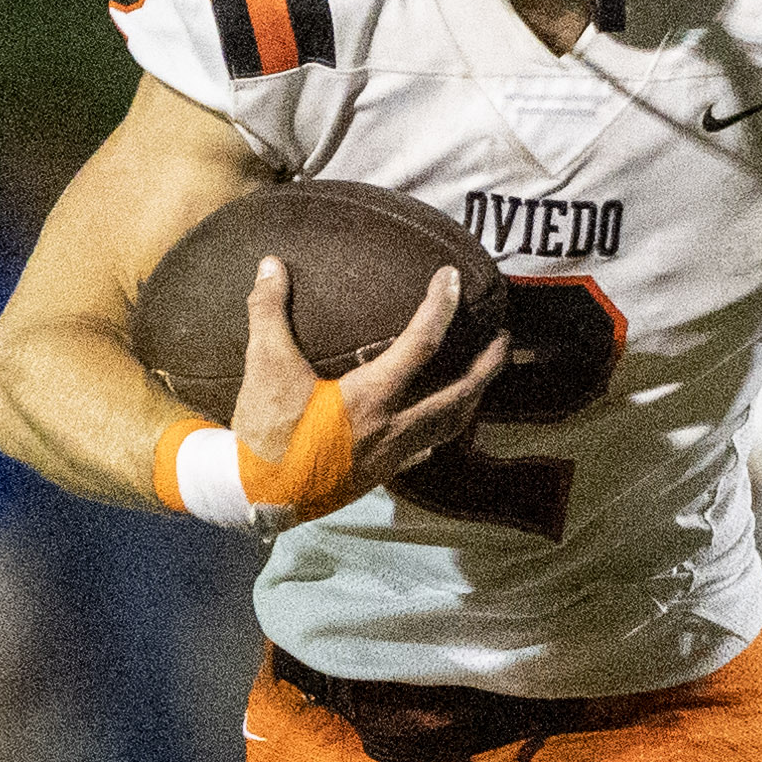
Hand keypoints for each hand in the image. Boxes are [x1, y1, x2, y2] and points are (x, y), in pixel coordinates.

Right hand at [233, 256, 506, 516]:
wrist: (258, 497)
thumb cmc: (266, 433)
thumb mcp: (264, 367)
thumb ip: (268, 312)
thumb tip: (270, 264)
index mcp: (371, 398)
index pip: (420, 346)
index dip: (440, 308)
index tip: (453, 279)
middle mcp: (393, 427)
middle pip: (460, 394)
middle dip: (488, 366)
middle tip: (503, 339)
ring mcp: (393, 455)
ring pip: (451, 425)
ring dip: (473, 398)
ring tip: (482, 376)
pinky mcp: (383, 473)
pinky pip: (426, 449)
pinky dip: (442, 431)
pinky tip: (441, 422)